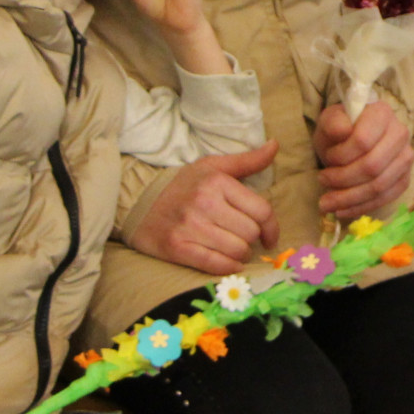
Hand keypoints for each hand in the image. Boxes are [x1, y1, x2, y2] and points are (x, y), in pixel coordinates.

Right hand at [126, 141, 280, 273]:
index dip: (272, 227)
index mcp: (217, 182)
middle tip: (243, 239)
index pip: (261, 210)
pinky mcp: (177, 247)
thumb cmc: (182, 184)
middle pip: (250, 233)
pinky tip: (228, 263)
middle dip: (251, 240)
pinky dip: (228, 268)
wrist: (138, 200)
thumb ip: (247, 160)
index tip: (269, 236)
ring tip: (234, 250)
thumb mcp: (212, 166)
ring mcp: (190, 227)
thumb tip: (275, 146)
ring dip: (240, 255)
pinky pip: (216, 265)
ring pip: (236, 251)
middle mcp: (205, 203)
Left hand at [313, 100, 412, 216]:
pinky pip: (386, 198)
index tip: (327, 159)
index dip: (341, 155)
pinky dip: (361, 207)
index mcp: (382, 113)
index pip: (363, 141)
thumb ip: (333, 123)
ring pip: (379, 186)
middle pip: (372, 167)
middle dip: (343, 180)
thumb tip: (343, 131)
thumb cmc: (340, 130)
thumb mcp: (329, 121)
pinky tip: (342, 210)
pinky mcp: (404, 178)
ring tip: (327, 202)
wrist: (353, 139)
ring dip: (349, 198)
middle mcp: (400, 133)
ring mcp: (406, 158)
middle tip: (322, 182)